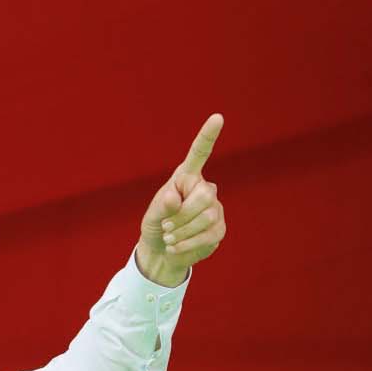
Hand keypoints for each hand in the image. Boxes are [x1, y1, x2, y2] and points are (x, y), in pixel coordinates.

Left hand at [135, 114, 226, 287]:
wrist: (162, 252)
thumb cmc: (157, 226)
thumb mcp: (152, 214)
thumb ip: (162, 205)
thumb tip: (174, 198)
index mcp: (187, 177)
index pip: (199, 153)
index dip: (207, 136)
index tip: (217, 117)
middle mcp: (205, 189)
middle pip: (203, 197)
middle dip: (181, 216)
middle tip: (166, 227)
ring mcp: (215, 209)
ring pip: (206, 217)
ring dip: (182, 232)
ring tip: (169, 238)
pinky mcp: (219, 229)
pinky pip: (208, 235)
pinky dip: (187, 244)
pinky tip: (175, 248)